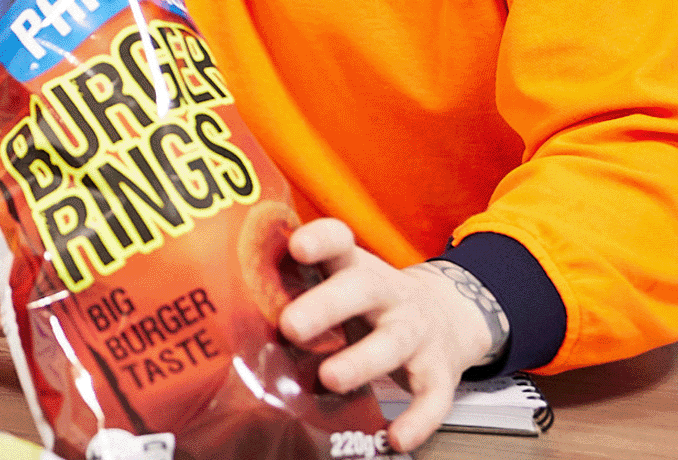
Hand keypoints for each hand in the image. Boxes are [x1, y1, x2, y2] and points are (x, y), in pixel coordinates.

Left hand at [278, 218, 504, 452]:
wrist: (450, 316)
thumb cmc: (368, 303)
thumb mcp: (337, 284)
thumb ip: (294, 291)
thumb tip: (227, 311)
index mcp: (353, 267)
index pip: (338, 240)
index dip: (320, 239)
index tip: (296, 246)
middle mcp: (388, 293)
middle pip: (361, 288)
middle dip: (326, 306)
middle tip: (291, 326)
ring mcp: (416, 329)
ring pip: (393, 341)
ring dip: (362, 361)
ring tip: (330, 379)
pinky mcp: (440, 369)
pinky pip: (433, 394)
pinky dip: (418, 419)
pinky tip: (396, 437)